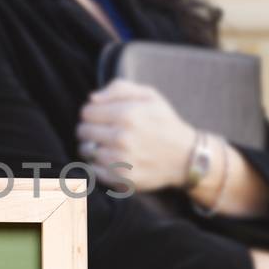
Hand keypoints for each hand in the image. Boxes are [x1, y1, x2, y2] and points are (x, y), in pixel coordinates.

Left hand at [77, 80, 197, 192]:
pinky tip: (114, 160)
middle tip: (105, 132)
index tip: (103, 117)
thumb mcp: (149, 96)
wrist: (185, 157)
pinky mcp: (121, 179)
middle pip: (83, 131)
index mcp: (127, 114)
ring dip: (93, 147)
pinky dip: (99, 165)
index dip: (93, 113)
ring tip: (109, 146)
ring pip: (85, 151)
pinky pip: (93, 170)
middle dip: (91, 129)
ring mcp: (121, 161)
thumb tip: (92, 98)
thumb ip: (119, 89)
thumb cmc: (164, 122)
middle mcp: (122, 138)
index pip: (86, 112)